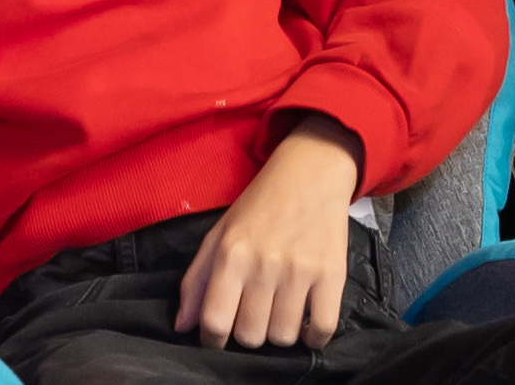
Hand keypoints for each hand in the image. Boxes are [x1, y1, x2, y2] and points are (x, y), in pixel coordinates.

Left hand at [176, 113, 361, 347]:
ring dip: (280, 333)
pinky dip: (314, 336)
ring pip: (283, 336)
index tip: (218, 340)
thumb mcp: (219, 234)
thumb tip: (181, 326)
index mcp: (230, 254)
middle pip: (250, 336)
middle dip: (249, 334)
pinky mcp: (332, 274)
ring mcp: (299, 270)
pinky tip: (307, 321)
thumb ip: (196, 281)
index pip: (215, 320)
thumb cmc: (259, 205)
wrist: (310, 172)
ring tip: (280, 312)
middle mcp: (263, 264)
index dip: (212, 342)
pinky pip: (322, 328)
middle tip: (254, 316)